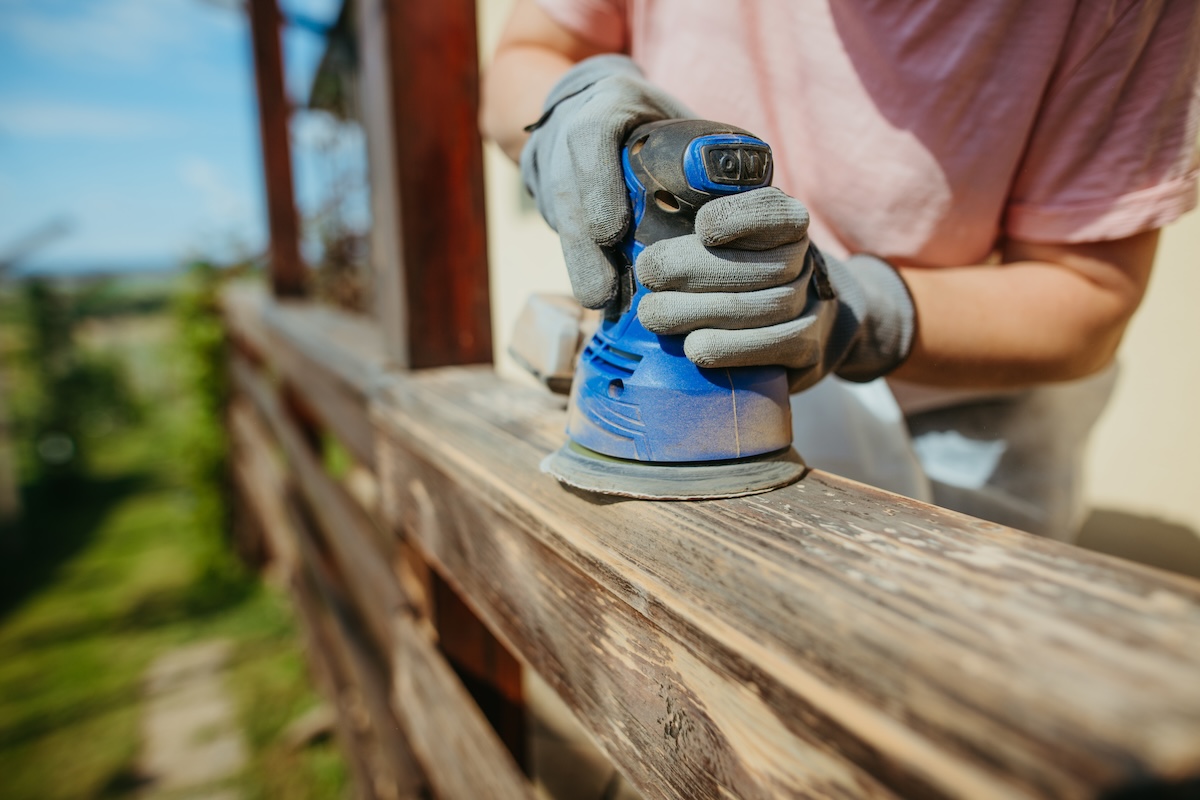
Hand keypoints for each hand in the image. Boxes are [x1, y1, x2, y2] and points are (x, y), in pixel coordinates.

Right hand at [520, 55, 691, 308]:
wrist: (589, 110)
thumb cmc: (654, 122)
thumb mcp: (680, 118)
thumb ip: (708, 150)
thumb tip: (755, 196)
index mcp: (611, 102)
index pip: (593, 133)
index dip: (598, 184)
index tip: (612, 231)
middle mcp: (572, 133)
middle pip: (568, 188)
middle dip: (583, 244)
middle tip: (603, 291)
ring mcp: (554, 165)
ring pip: (559, 214)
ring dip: (579, 263)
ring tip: (599, 301)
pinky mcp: (551, 196)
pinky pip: (561, 230)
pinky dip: (580, 263)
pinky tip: (599, 296)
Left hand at [636, 187, 915, 391]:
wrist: (793, 330)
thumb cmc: (731, 279)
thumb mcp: (712, 245)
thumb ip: (684, 231)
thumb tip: (627, 235)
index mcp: (781, 222)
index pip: (773, 210)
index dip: (740, 216)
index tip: (702, 227)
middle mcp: (803, 259)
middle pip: (763, 263)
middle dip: (697, 268)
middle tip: (649, 274)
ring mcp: (810, 305)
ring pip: (765, 306)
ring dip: (701, 311)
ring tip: (654, 314)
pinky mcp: (807, 349)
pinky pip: (774, 346)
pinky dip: (729, 348)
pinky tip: (694, 347)